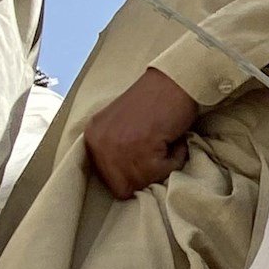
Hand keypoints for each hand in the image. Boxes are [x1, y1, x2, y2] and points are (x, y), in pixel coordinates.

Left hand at [81, 67, 204, 198]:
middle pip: (121, 188)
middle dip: (143, 175)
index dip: (129, 173)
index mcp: (92, 137)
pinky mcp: (141, 149)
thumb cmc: (154, 100)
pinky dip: (175, 158)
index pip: (105, 179)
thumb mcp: (119, 125)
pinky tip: (173, 137)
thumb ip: (113, 149)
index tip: (143, 156)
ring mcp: (118, 147)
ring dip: (161, 167)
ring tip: (165, 140)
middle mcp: (100, 143)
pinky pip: (163, 173)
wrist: (175, 80)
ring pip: (143, 183)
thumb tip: (120, 180)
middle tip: (156, 148)